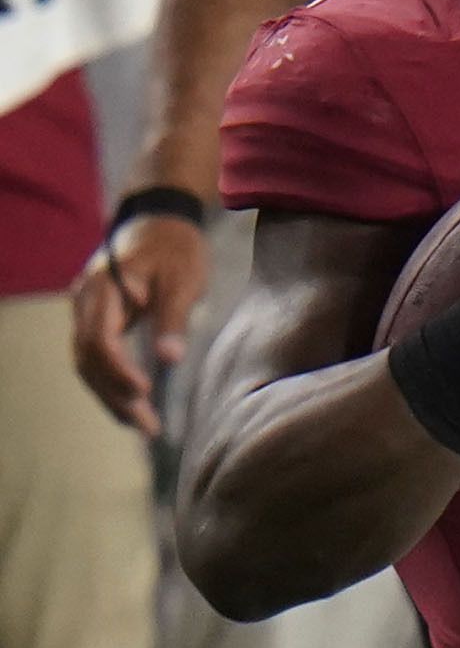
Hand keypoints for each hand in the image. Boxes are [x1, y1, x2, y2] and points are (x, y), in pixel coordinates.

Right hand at [69, 200, 210, 435]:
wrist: (159, 222)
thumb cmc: (177, 249)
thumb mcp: (185, 280)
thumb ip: (174, 318)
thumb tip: (170, 360)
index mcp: (104, 287)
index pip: (100, 338)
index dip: (118, 370)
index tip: (144, 393)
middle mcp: (85, 299)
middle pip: (87, 356)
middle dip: (114, 393)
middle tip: (147, 426)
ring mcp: (86, 309)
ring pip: (87, 360)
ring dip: (110, 394)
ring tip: (142, 426)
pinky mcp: (96, 317)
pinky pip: (95, 354)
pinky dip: (111, 380)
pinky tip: (131, 405)